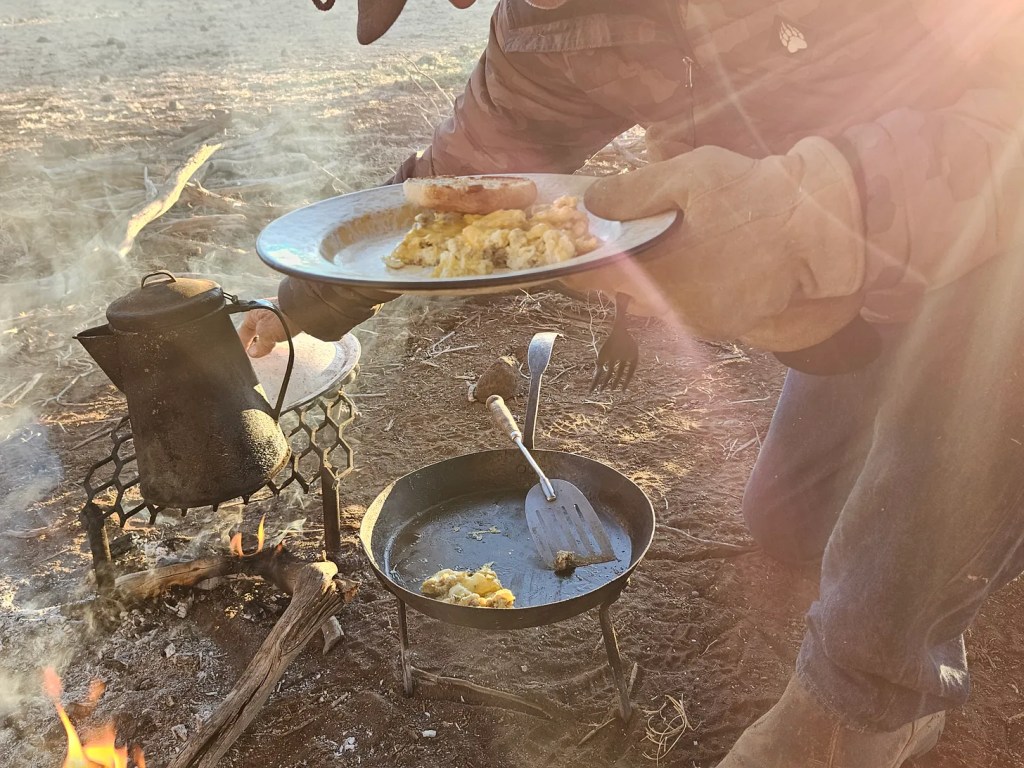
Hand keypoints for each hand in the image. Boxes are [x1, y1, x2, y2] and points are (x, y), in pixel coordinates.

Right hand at [238, 301, 296, 357]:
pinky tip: (281, 340)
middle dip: (256, 341)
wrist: (304, 308)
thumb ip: (259, 346)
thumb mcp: (266, 335)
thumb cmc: (283, 316)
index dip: (243, 343)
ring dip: (267, 339)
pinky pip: (279, 328)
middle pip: (256, 330)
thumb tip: (253, 353)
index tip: (244, 352)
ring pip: (267, 330)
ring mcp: (275, 312)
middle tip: (257, 352)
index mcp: (253, 313)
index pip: (243, 331)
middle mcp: (263, 311)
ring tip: (270, 347)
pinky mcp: (287, 315)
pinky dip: (277, 335)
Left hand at [566, 138, 865, 350]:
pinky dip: (680, 290)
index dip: (575, 264)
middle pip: (622, 295)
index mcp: (659, 275)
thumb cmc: (754, 195)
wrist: (820, 226)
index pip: (594, 281)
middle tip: (612, 240)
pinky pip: (686, 311)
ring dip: (647, 281)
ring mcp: (702, 323)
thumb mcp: (689, 176)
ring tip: (658, 249)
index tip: (569, 247)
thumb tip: (592, 202)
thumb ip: (634, 192)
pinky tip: (694, 263)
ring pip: (654, 305)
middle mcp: (675, 310)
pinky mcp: (725, 328)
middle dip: (613, 269)